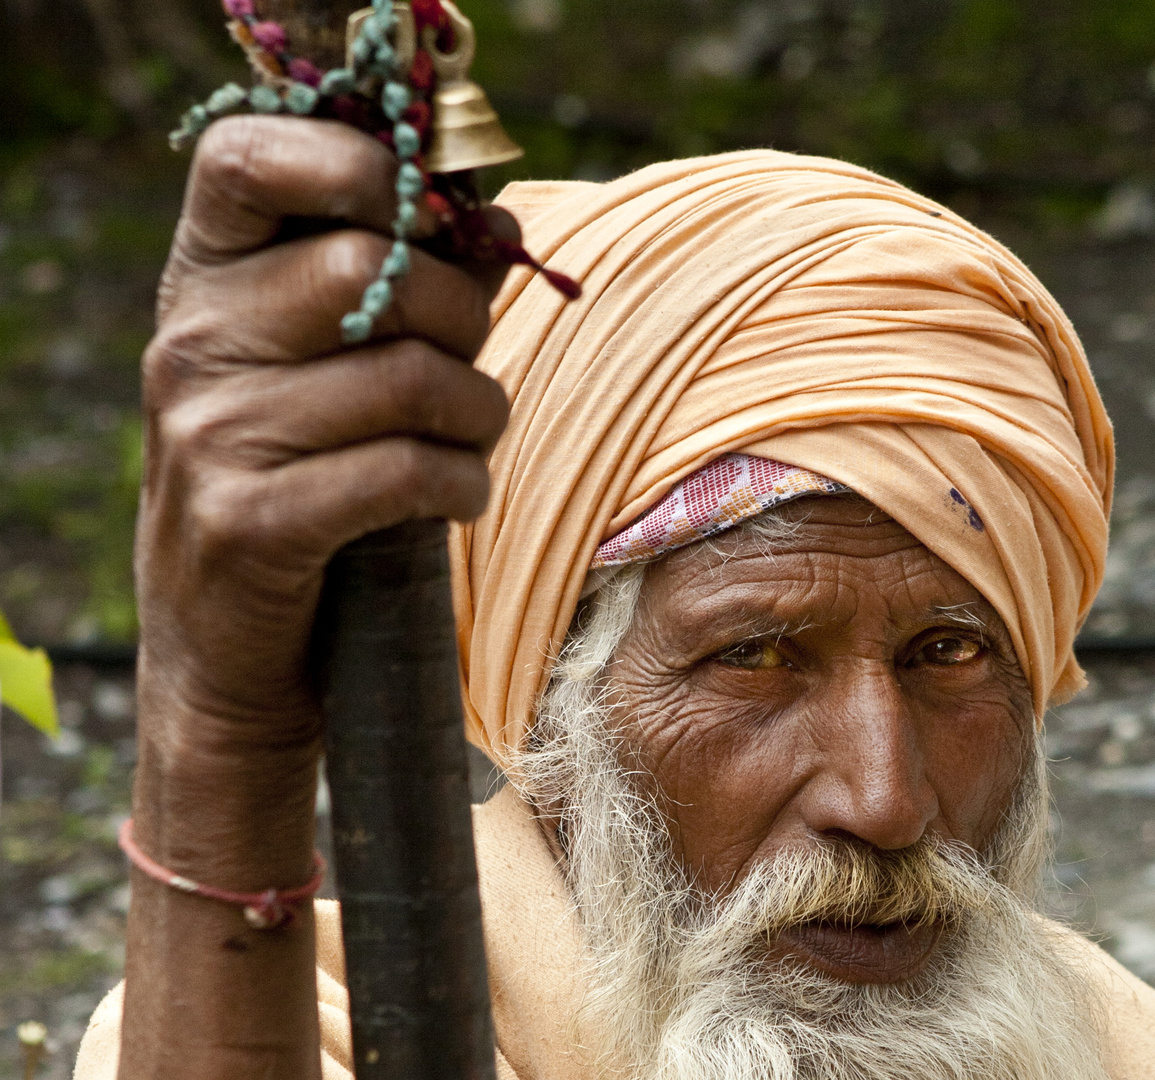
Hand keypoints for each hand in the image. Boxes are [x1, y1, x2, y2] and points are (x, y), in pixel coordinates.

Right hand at [118, 114, 514, 1079]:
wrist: (232, 652)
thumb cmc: (308, 480)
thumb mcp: (333, 369)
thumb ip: (408, 286)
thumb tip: (498, 218)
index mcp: (203, 281)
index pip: (245, 158)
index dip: (348, 156)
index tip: (419, 202)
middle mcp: (191, 343)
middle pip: (367, 267)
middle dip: (459, 314)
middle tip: (472, 361)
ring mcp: (210, 434)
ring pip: (406, 377)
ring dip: (476, 412)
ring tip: (470, 440)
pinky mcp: (251, 520)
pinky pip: (406, 469)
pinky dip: (461, 482)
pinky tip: (457, 495)